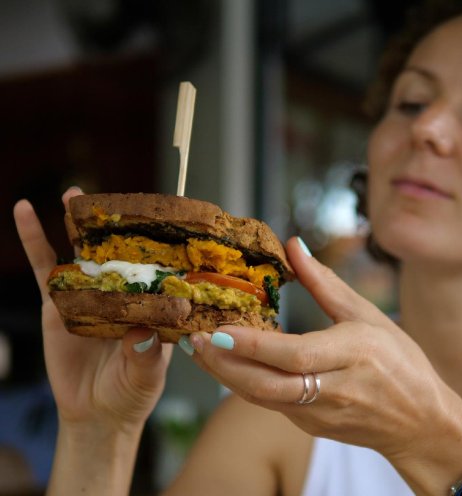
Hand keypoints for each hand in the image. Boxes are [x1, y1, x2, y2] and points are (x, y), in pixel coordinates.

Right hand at [13, 188, 171, 432]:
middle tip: (119, 195)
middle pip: (123, 251)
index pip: (162, 265)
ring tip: (74, 192)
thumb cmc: (132, 393)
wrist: (96, 414)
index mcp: (154, 304)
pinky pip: (44, 269)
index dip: (163, 241)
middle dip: (120, 222)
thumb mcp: (146, 376)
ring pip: (83, 253)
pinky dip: (34, 240)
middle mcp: (125, 294)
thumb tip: (140, 331)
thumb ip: (145, 355)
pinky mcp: (58, 304)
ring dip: (78, 222)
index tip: (167, 214)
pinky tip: (25, 212)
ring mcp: (91, 295)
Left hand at [188, 237, 461, 460]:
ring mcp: (322, 415)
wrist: (420, 422)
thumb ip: (326, 283)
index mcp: (354, 355)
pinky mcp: (312, 428)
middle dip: (225, 366)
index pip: (295, 355)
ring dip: (227, 376)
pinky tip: (229, 365)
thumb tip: (293, 245)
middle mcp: (336, 390)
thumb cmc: (400, 362)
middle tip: (194, 341)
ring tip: (200, 350)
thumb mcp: (368, 316)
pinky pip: (272, 405)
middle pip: (268, 385)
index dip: (254, 346)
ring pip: (263, 399)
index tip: (220, 330)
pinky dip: (246, 385)